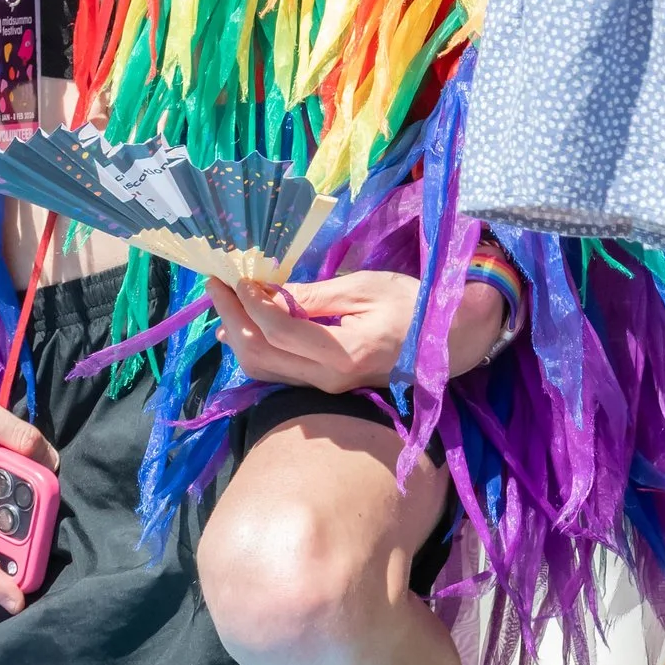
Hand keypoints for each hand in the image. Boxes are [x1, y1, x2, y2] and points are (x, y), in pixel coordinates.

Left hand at [206, 264, 453, 396]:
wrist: (448, 341)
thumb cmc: (411, 305)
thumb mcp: (363, 289)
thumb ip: (313, 297)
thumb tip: (267, 292)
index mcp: (343, 353)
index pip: (279, 331)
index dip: (251, 304)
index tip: (237, 277)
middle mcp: (328, 379)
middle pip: (260, 354)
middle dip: (231, 317)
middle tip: (217, 283)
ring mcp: (324, 387)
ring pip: (262, 368)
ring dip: (236, 334)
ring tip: (223, 301)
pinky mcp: (323, 385)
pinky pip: (276, 370)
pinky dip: (253, 345)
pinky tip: (243, 323)